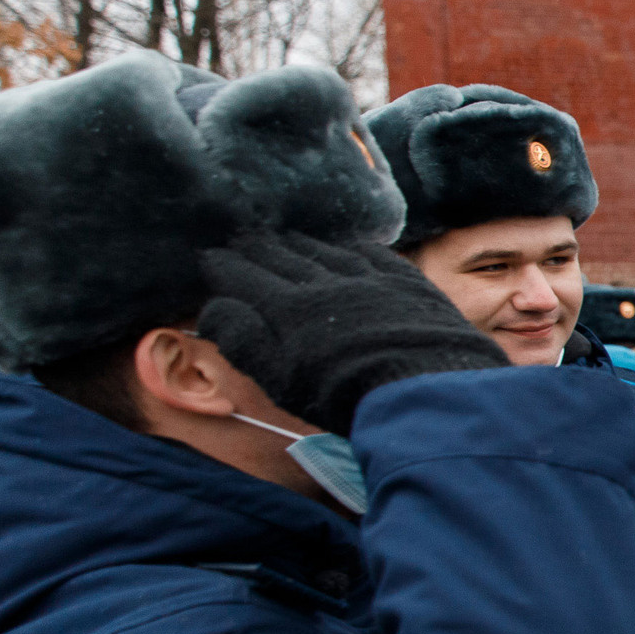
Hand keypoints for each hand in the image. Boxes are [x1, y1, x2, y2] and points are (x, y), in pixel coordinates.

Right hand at [195, 231, 507, 434]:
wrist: (423, 390)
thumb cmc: (342, 396)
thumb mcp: (279, 378)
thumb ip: (243, 340)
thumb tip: (212, 308)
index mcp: (288, 307)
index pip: (246, 277)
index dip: (225, 266)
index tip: (210, 256)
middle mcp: (325, 283)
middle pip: (284, 258)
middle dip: (259, 248)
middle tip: (244, 239)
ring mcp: (369, 279)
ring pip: (327, 251)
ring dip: (303, 243)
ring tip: (288, 238)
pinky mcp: (407, 283)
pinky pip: (374, 254)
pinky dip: (355, 247)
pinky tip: (350, 245)